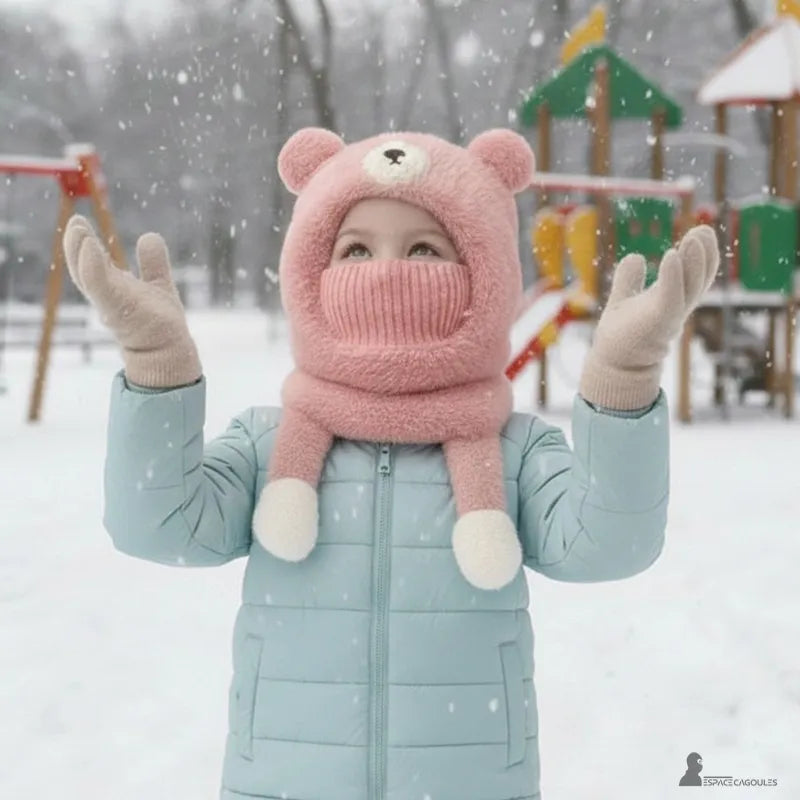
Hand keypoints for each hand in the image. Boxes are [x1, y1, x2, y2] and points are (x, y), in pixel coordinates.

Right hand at [63, 215, 201, 387]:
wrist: (169, 351)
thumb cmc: (158, 322)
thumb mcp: (156, 285)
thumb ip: (153, 263)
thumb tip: (149, 236)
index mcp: (112, 289)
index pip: (91, 264)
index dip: (82, 244)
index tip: (78, 222)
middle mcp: (107, 297)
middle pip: (83, 269)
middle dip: (75, 246)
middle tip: (75, 221)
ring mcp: (112, 305)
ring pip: (89, 278)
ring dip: (80, 252)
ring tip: (77, 228)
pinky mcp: (121, 312)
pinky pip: (102, 288)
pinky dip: (93, 269)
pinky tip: (90, 248)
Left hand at [579, 225, 718, 409]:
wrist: (612, 364)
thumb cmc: (621, 335)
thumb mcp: (624, 300)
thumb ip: (629, 280)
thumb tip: (636, 257)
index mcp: (672, 300)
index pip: (695, 275)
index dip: (702, 254)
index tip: (702, 231)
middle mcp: (676, 307)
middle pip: (698, 278)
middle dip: (703, 254)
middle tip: (703, 228)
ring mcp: (669, 316)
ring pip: (690, 286)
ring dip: (693, 261)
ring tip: (692, 238)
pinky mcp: (657, 322)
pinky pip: (670, 297)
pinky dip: (672, 276)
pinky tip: (671, 255)